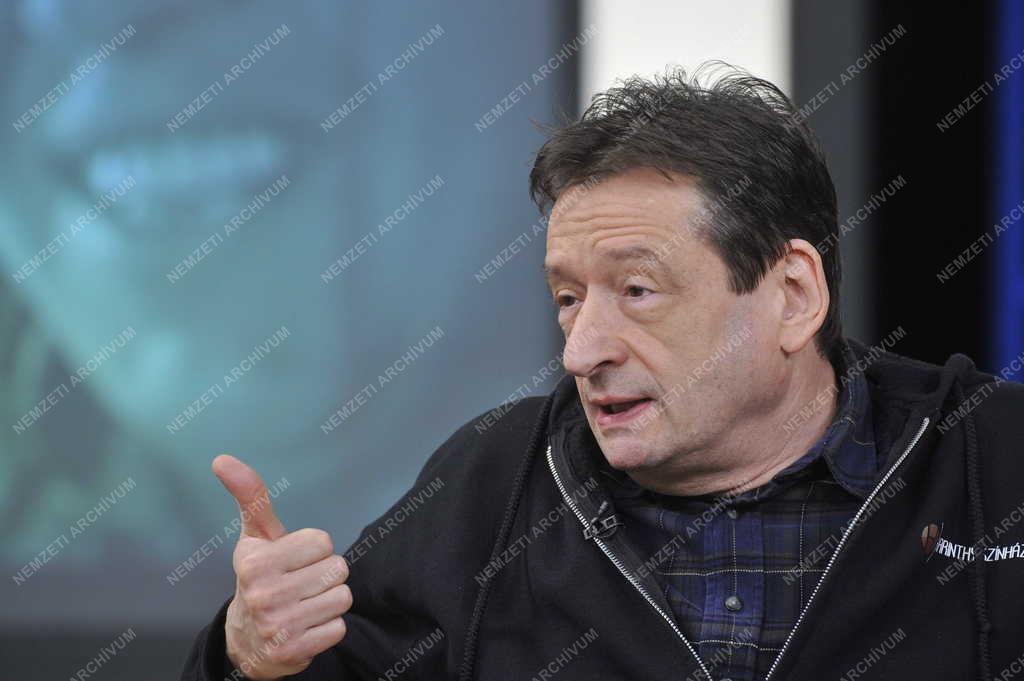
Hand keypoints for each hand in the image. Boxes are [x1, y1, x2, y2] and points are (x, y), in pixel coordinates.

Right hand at [212, 455, 350, 680]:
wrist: (247, 638)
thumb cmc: (261, 576)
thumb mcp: (256, 536)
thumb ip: (250, 496)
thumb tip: (222, 459)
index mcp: (255, 562)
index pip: (324, 542)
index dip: (315, 549)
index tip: (294, 559)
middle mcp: (263, 595)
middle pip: (338, 569)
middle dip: (325, 574)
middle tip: (301, 583)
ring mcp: (278, 627)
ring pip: (343, 598)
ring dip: (329, 600)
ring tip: (304, 603)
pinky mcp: (293, 652)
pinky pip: (339, 627)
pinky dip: (328, 626)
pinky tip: (306, 625)